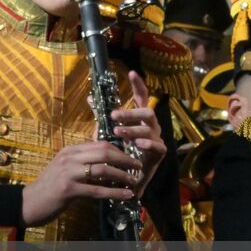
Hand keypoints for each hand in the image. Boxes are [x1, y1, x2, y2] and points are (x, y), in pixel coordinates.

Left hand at [110, 71, 166, 195]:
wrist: (128, 178)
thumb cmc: (120, 150)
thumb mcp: (108, 131)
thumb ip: (101, 114)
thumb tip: (90, 96)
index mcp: (139, 117)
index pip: (142, 97)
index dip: (138, 84)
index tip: (131, 73)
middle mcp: (150, 125)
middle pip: (146, 111)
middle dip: (130, 112)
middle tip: (113, 116)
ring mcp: (157, 138)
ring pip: (149, 127)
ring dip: (133, 128)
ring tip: (118, 132)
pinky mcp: (160, 153)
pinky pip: (157, 145)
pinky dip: (147, 143)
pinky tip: (138, 144)